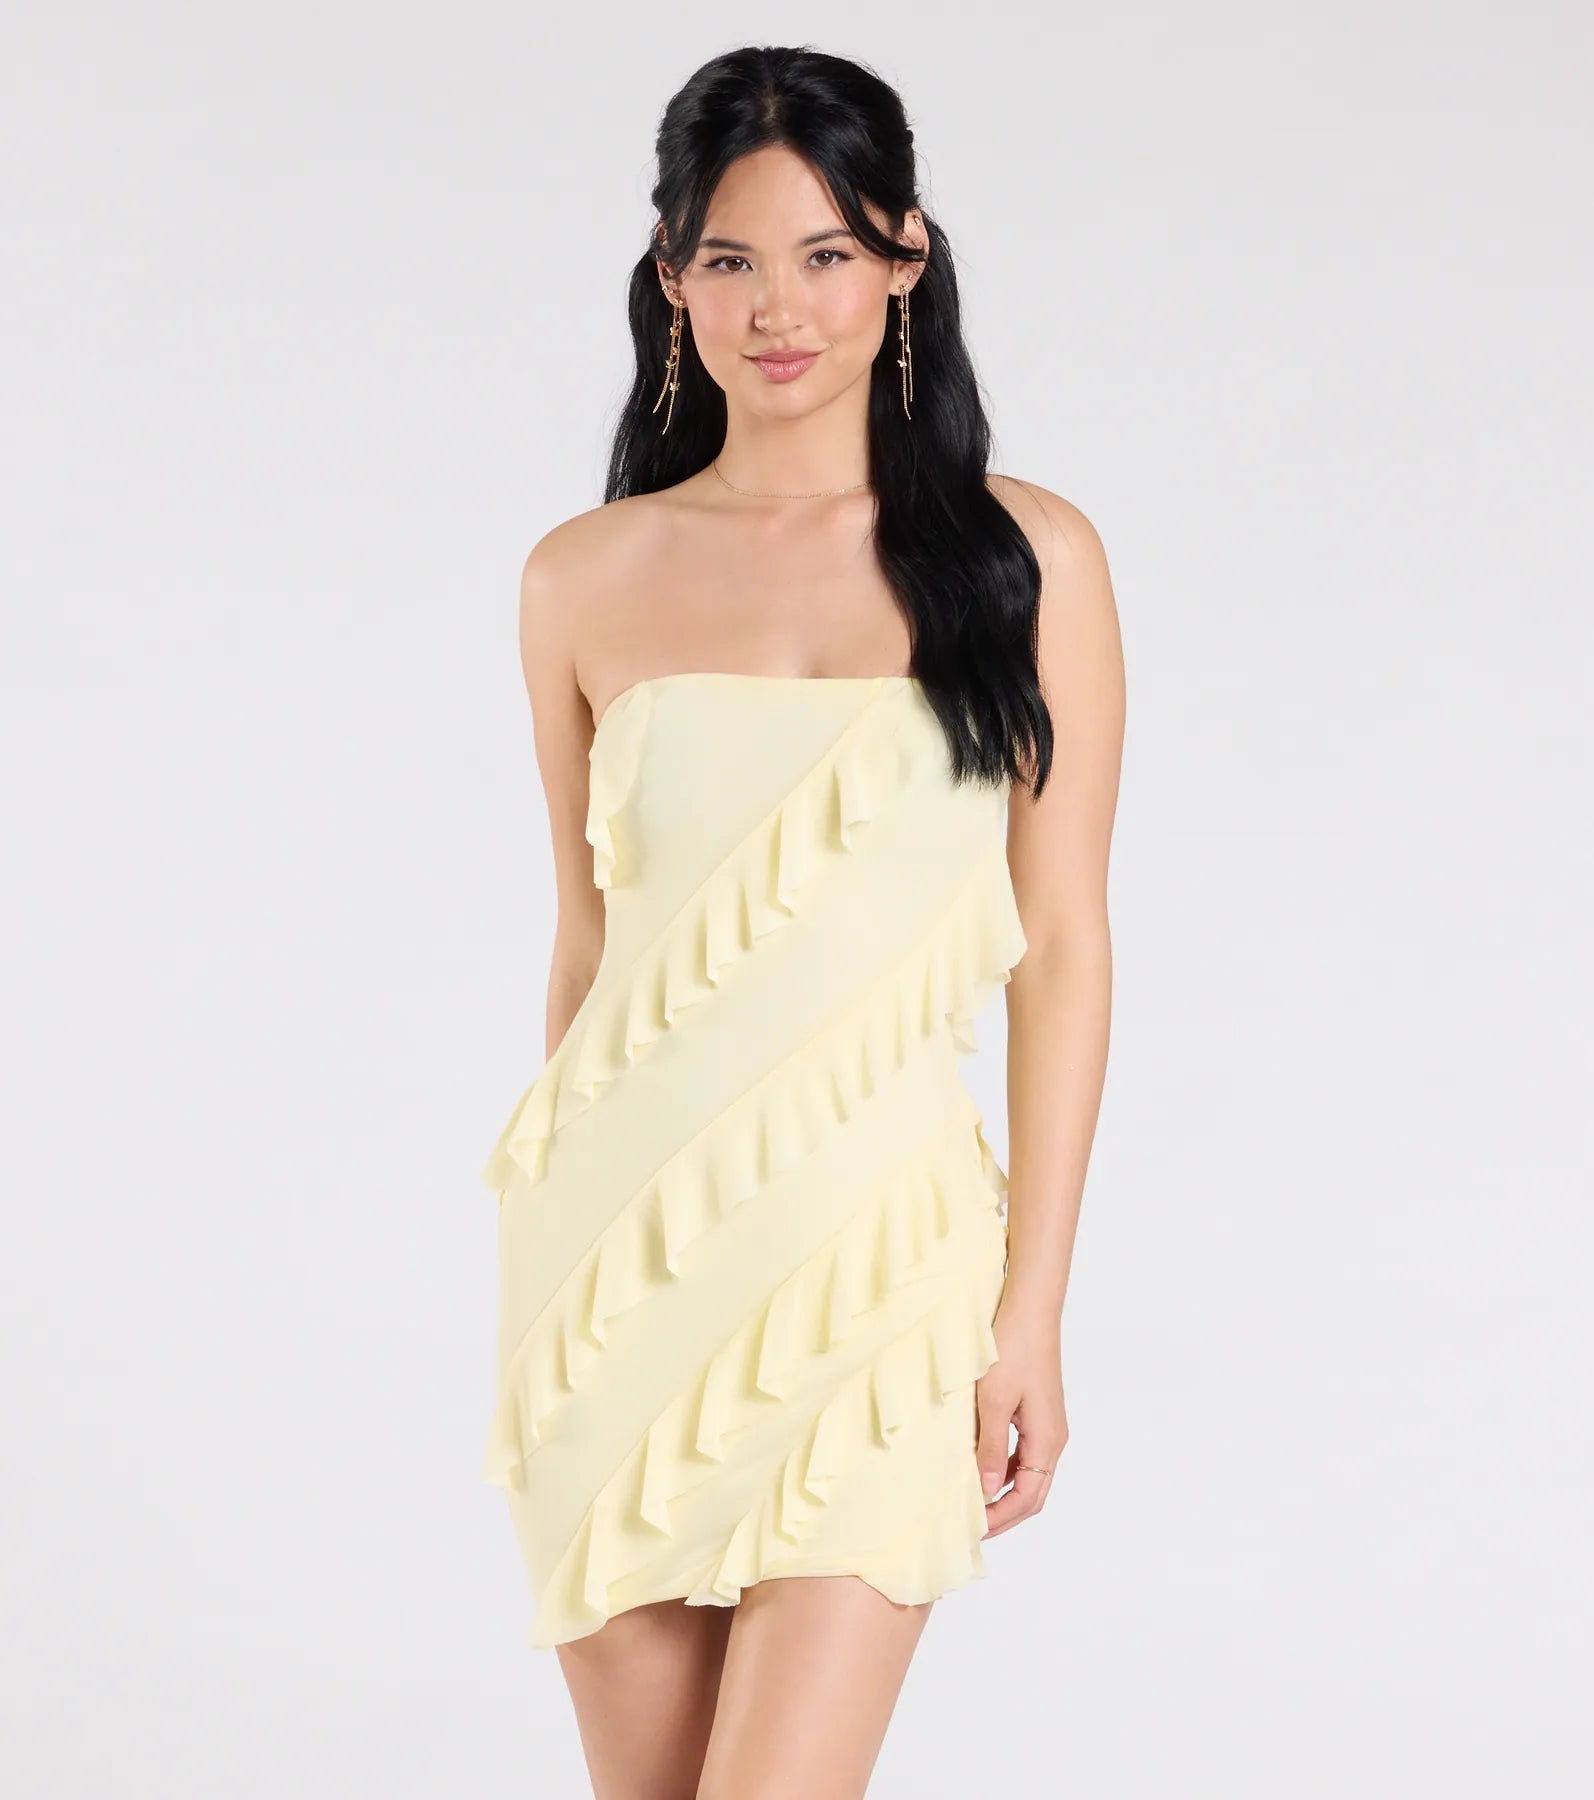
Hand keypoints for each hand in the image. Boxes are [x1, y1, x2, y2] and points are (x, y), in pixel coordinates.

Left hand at [975, 1296, 1067, 1538]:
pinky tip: (976, 1464)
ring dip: (1001, 1491)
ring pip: (1027, 1474)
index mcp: (1047, 1440)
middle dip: (1003, 1514)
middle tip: (970, 1526)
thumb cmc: (1012, 1347)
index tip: (971, 1528)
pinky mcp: (1036, 1411)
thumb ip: (989, 1447)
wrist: (1030, 1306)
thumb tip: (984, 1491)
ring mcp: (1046, 1425)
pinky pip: (1022, 1453)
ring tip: (969, 1500)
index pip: (1027, 1499)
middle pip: (1032, 1493)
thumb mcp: (993, 1400)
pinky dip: (1001, 1467)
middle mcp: (1053, 1438)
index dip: (1000, 1519)